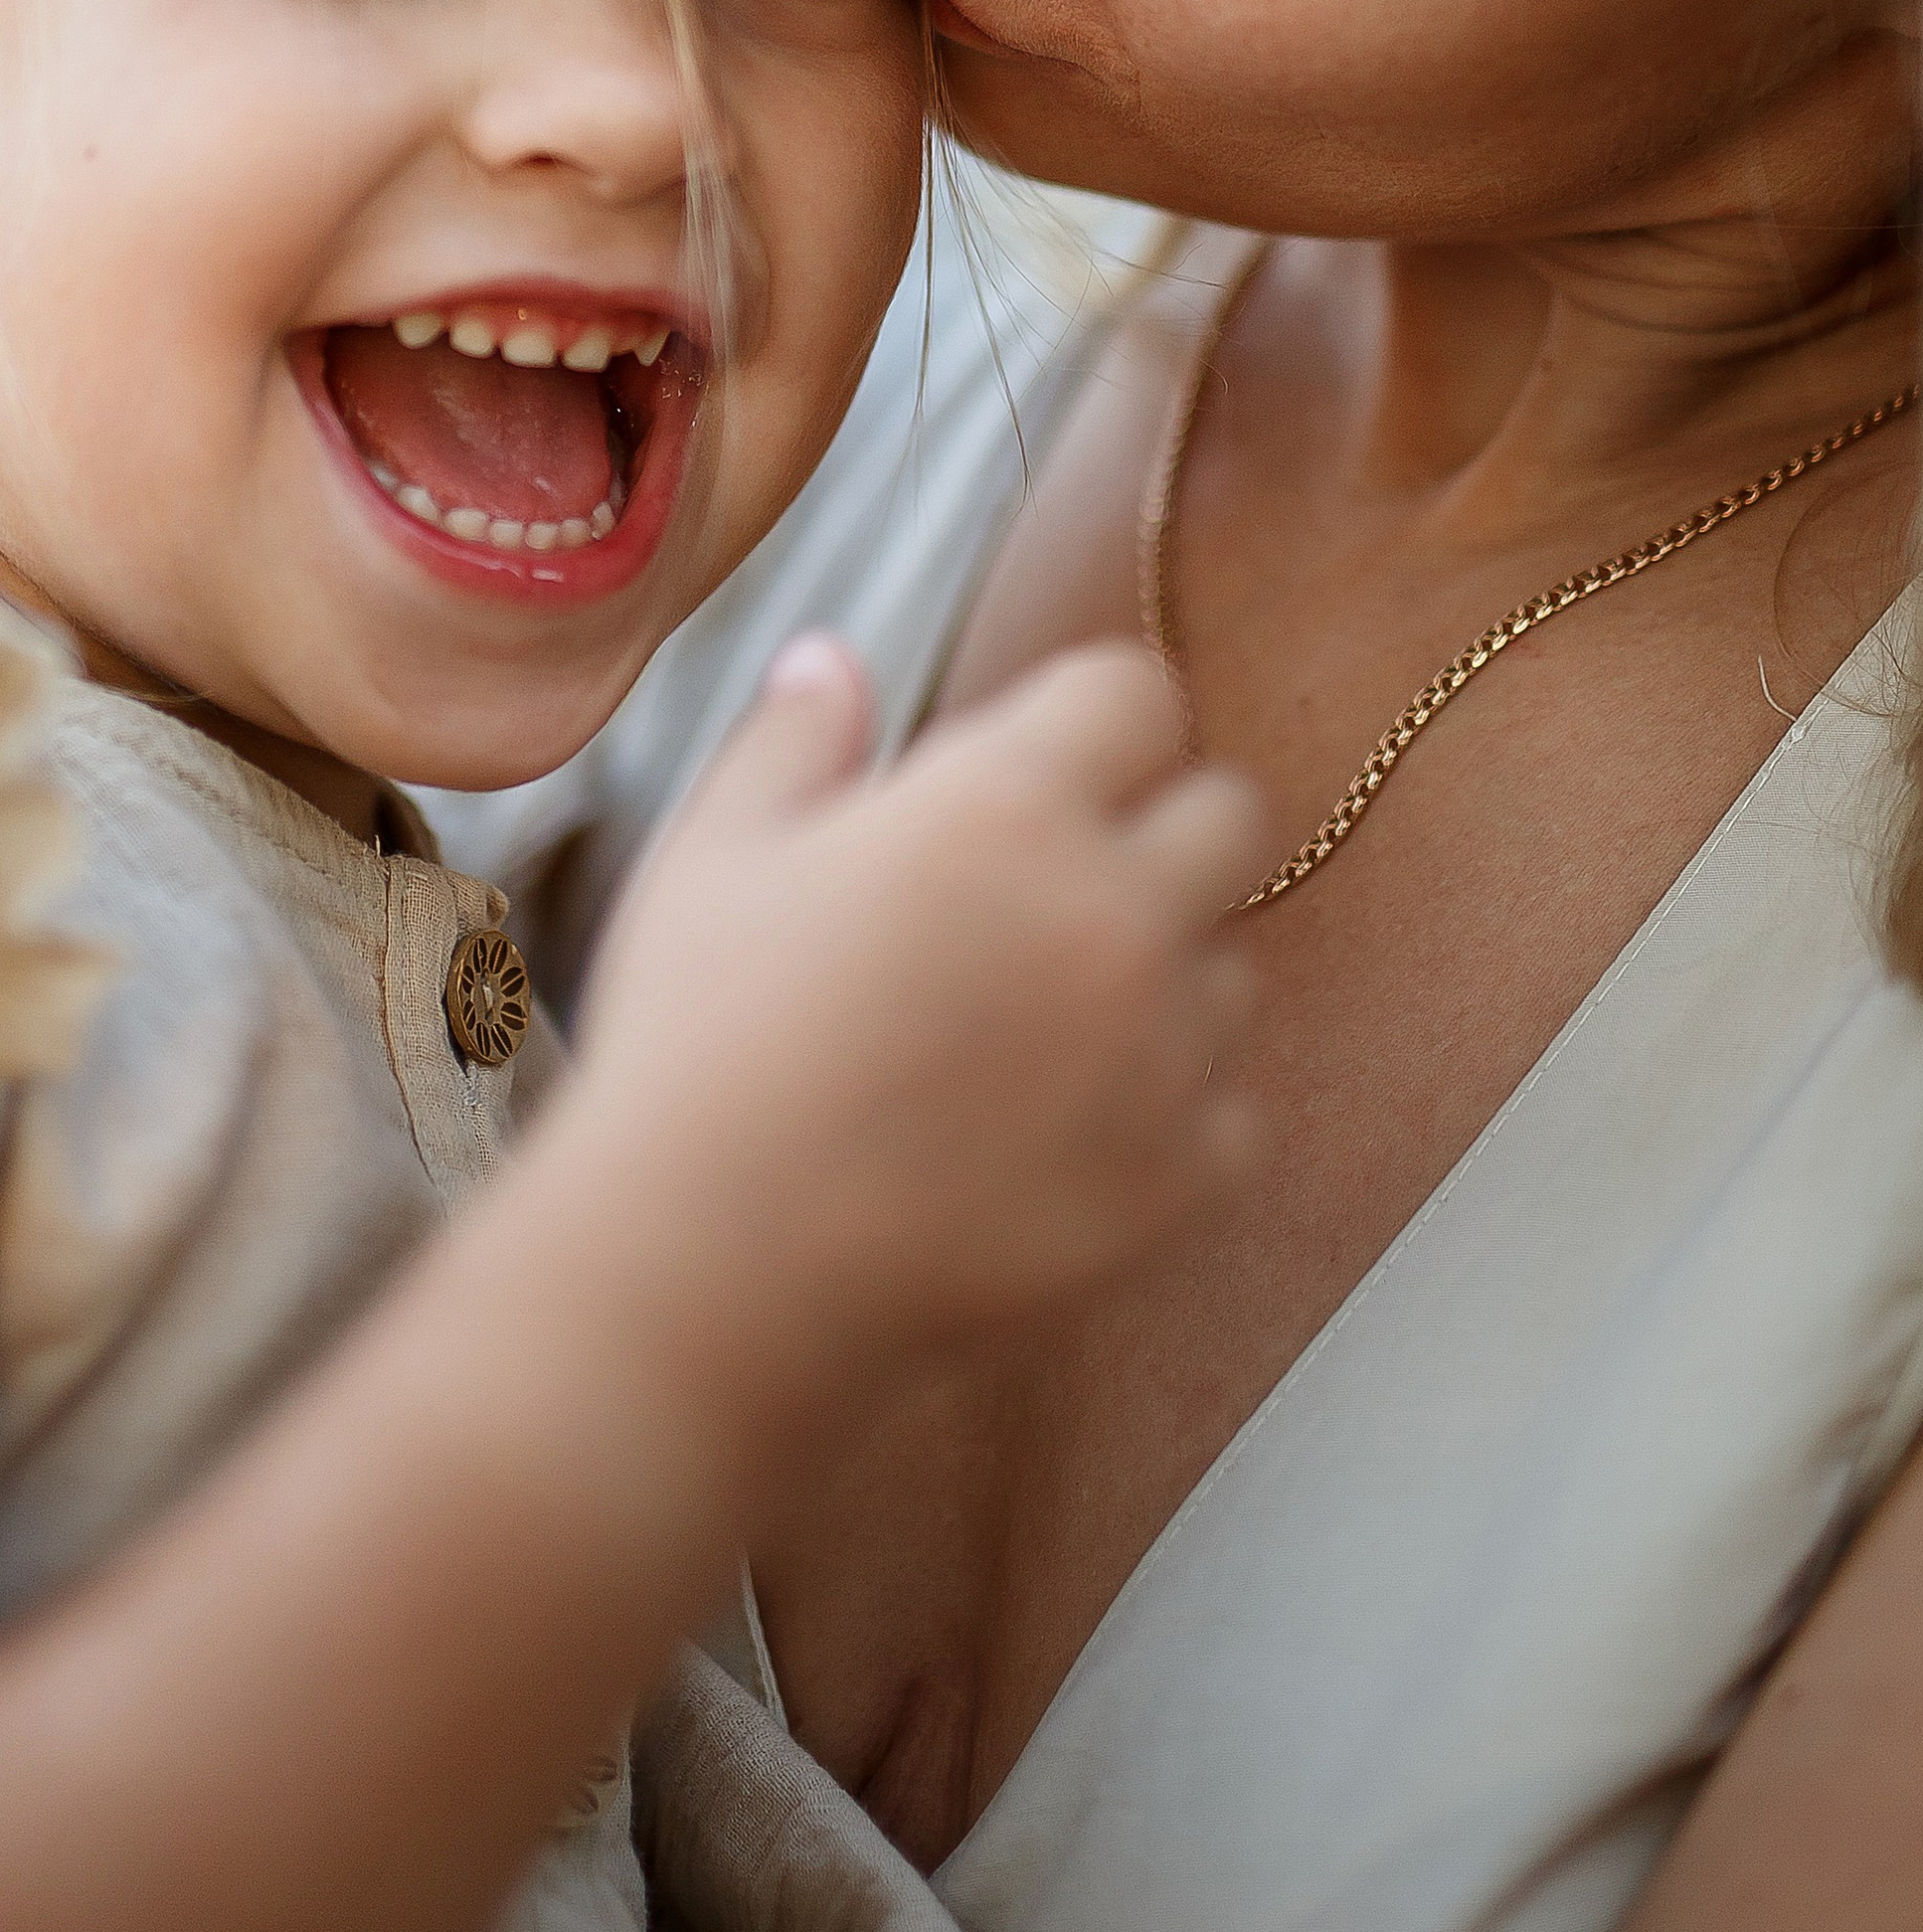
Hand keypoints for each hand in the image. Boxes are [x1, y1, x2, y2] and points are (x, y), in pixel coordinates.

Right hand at [571, 633, 1261, 1417]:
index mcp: (1004, 805)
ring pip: (1233, 964)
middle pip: (1232, 810)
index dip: (1086, 717)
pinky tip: (1056, 1125)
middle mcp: (1113, 911)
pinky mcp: (1180, 1178)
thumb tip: (835, 659)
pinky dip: (1168, 1108)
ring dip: (1164, 971)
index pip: (1135, 692)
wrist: (712, 1272)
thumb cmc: (698, 1048)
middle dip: (1160, 824)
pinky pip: (1229, 1106)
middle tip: (1058, 881)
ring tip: (1037, 1022)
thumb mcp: (715, 855)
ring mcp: (1162, 1052)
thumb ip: (795, 738)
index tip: (1038, 759)